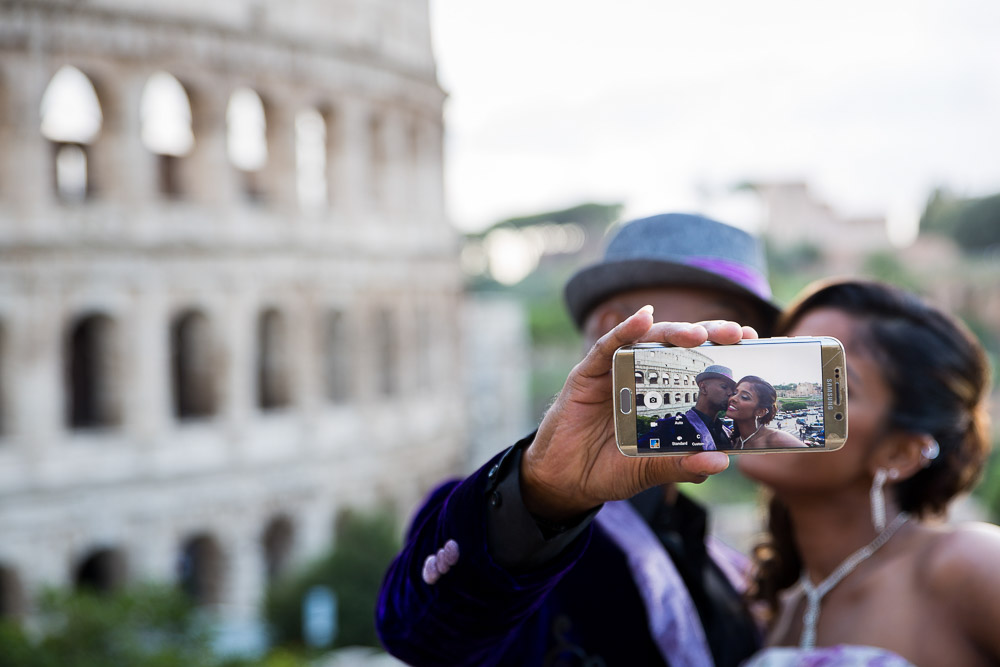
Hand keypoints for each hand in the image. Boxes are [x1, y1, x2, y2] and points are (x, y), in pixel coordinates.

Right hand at [521, 306, 756, 520]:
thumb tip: (719, 462)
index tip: (750, 341)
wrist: (564, 481)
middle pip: (677, 346)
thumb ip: (680, 465)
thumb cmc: (608, 469)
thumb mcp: (649, 470)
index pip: (696, 364)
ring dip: (674, 331)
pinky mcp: (588, 373)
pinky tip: (642, 319)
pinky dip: (625, 330)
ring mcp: (614, 372)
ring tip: (698, 333)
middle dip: (708, 334)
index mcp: (662, 396)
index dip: (721, 351)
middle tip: (735, 333)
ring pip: (648, 340)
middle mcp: (641, 377)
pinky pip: (608, 347)